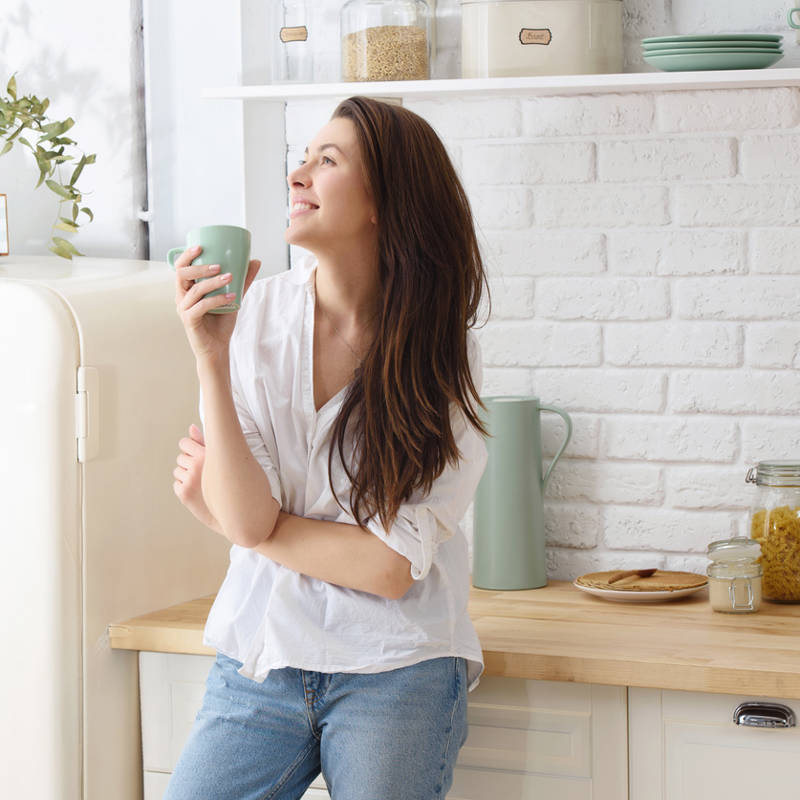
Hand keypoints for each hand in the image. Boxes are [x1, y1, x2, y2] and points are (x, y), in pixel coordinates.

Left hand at [172, 423, 220, 532]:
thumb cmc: (230, 482)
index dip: (188, 448)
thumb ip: (204, 442)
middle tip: (203, 473)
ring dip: (186, 476)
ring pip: (177, 471)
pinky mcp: (184, 493)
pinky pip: (177, 484)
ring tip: (202, 483)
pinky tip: (198, 492)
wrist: (233, 510)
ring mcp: (189, 480)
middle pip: (180, 458)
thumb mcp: (221, 459)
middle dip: (188, 464)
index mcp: (207, 455)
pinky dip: (185, 487)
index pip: (184, 443)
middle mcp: (197, 466)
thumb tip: (191, 427)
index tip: (195, 454)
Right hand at [173, 245, 260, 361]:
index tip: (200, 246)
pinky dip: (217, 300)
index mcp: (187, 288)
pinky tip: (232, 297)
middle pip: (182, 275)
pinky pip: (201, 306)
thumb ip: (242, 280)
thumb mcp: (233, 297)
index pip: (181, 267)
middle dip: (200, 267)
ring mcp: (183, 309)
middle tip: (219, 265)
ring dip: (213, 282)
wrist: (218, 347)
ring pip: (195, 290)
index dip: (187, 255)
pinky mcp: (189, 320)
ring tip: (230, 277)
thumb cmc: (221, 322)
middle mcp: (181, 297)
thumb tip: (255, 261)